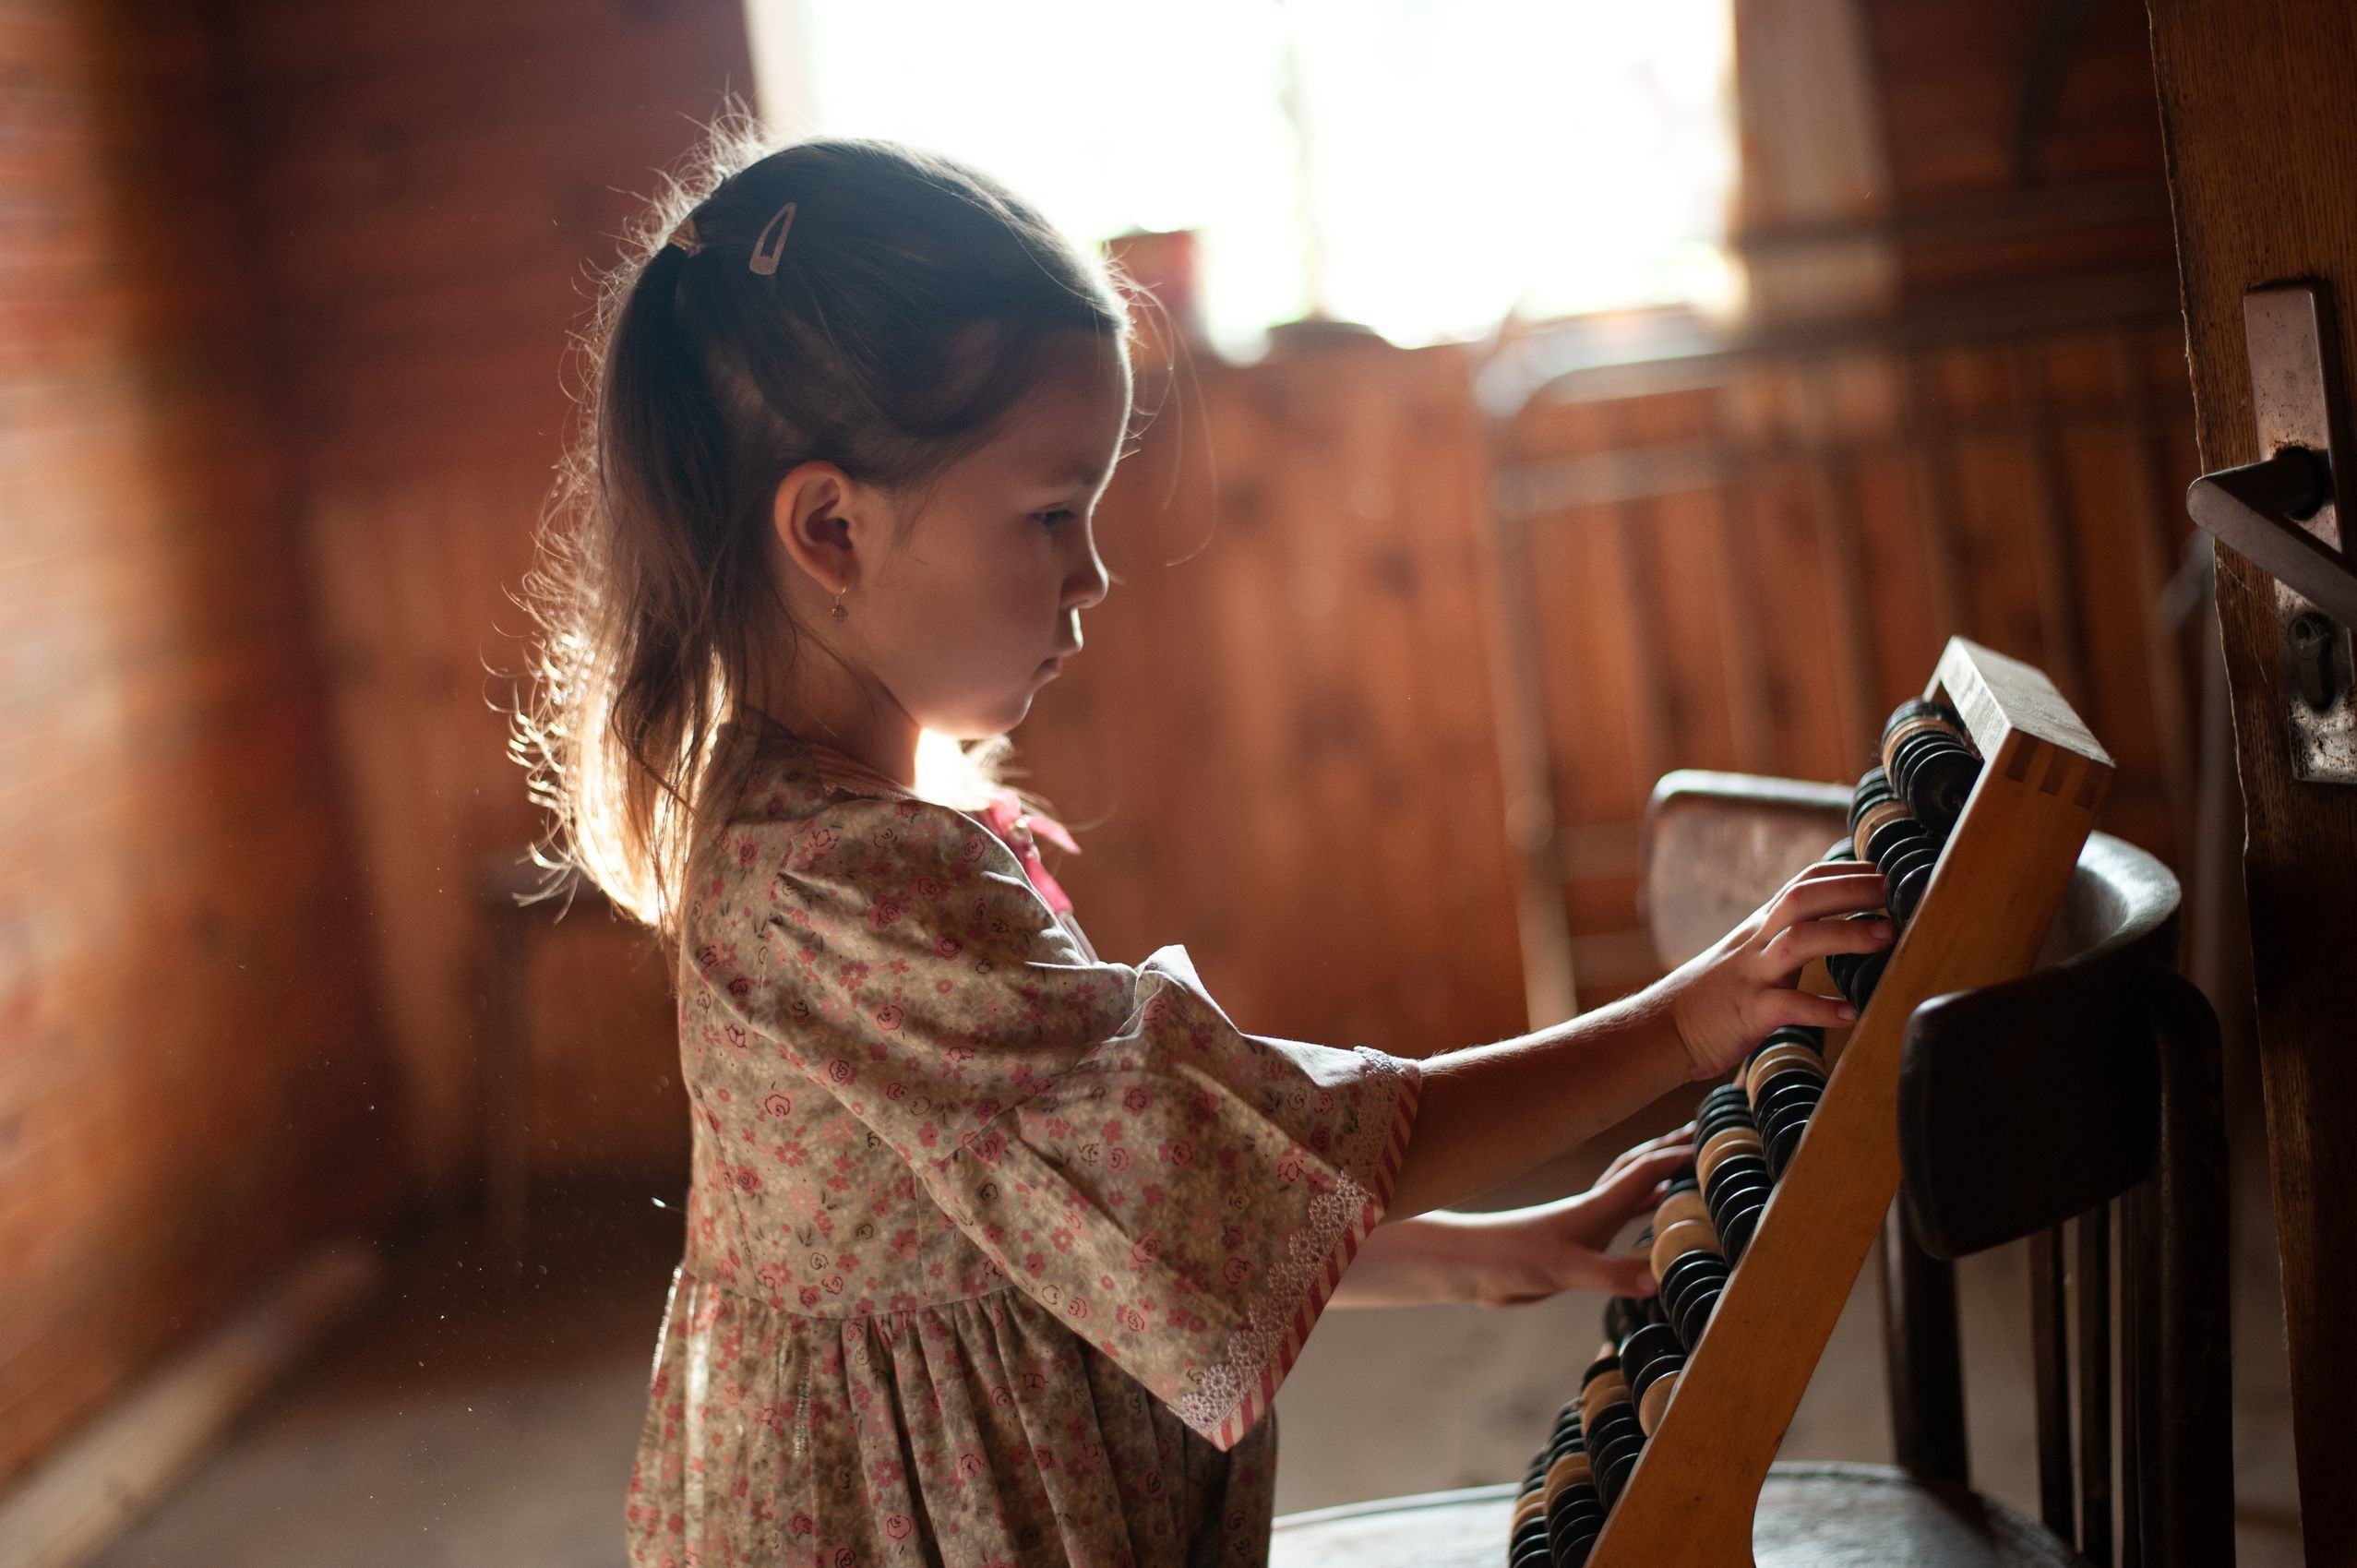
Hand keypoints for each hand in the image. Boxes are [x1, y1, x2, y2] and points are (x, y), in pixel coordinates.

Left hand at [1448, 1126, 1696, 1305]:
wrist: (1472, 1266)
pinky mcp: (1580, 1244)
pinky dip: (1646, 1213)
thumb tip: (1660, 1277)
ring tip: (1693, 1168)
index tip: (1714, 1142)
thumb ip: (1611, 1274)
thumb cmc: (1512, 1259)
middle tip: (1705, 1132)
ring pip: (1633, 1191)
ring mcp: (1588, 1223)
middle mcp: (1597, 1207)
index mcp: (1598, 1206)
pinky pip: (1623, 1220)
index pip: (1646, 1170)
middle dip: (1672, 1149)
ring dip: (1662, 1177)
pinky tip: (1657, 1224)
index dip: (1679, 1157)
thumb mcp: (1565, 1270)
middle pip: (1641, 1167)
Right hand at [1658, 860, 1893, 1080]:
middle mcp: (1757, 942)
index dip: (1846, 871)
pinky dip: (1820, 1009)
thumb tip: (1834, 926)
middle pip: (1802, 899)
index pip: (1803, 882)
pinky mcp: (1747, 1012)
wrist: (1664, 1027)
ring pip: (1797, 943)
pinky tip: (1851, 1015)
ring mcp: (1751, 975)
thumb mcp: (1751, 953)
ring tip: (1888, 937)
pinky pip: (1786, 1006)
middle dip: (1852, 889)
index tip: (1887, 868)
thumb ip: (1787, 936)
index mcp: (1761, 926)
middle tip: (1898, 889)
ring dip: (1845, 935)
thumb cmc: (1717, 994)